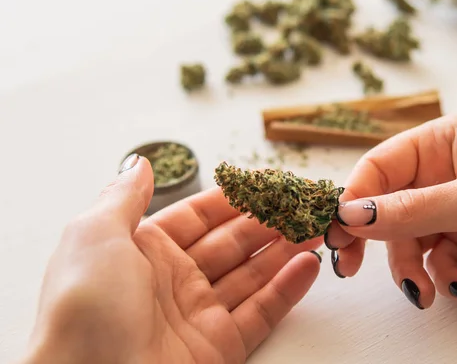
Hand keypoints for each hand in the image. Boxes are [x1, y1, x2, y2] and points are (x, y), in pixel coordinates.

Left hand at [22, 155, 321, 363]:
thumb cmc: (84, 307)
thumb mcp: (94, 235)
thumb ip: (124, 197)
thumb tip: (140, 164)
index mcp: (141, 250)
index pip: (197, 217)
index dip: (233, 199)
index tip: (266, 182)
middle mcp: (172, 281)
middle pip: (231, 244)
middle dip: (268, 222)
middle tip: (302, 204)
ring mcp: (198, 315)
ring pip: (252, 276)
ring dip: (286, 251)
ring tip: (317, 227)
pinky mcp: (219, 347)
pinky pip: (260, 313)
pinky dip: (288, 290)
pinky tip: (309, 265)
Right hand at [326, 115, 456, 308]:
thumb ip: (413, 210)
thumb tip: (353, 216)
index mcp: (441, 143)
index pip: (380, 168)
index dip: (355, 199)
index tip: (340, 232)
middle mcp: (442, 174)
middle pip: (386, 207)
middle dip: (373, 240)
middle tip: (349, 268)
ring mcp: (454, 210)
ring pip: (407, 241)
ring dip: (410, 268)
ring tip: (423, 292)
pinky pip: (435, 261)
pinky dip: (441, 277)